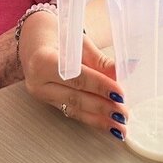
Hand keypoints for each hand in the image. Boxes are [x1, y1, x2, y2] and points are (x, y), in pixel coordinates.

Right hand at [18, 11, 126, 142]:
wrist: (35, 40)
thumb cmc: (58, 36)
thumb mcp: (80, 42)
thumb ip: (101, 60)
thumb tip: (127, 68)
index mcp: (43, 61)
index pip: (76, 77)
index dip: (100, 86)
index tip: (120, 94)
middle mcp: (38, 82)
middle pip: (75, 98)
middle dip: (103, 107)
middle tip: (124, 113)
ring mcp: (42, 95)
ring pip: (74, 110)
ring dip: (99, 120)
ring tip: (120, 126)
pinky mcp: (48, 103)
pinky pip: (72, 113)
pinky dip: (92, 119)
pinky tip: (108, 125)